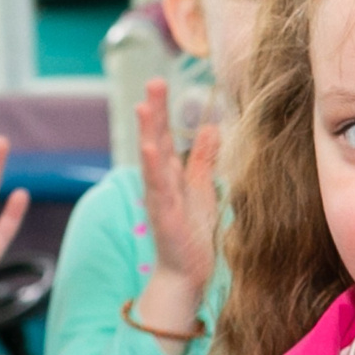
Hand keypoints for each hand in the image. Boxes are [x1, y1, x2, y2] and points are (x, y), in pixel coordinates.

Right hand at [137, 79, 220, 296]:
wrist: (187, 272)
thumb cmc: (192, 232)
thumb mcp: (202, 188)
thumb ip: (203, 159)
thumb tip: (209, 127)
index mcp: (171, 174)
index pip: (166, 136)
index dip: (163, 110)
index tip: (158, 81)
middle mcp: (161, 182)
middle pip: (156, 140)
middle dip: (154, 112)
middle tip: (152, 82)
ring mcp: (160, 198)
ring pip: (152, 160)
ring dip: (148, 133)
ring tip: (144, 107)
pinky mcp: (164, 215)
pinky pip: (158, 188)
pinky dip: (153, 167)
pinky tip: (149, 149)